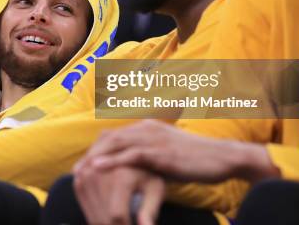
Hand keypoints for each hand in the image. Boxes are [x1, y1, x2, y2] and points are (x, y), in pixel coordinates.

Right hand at [74, 164, 164, 224]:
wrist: (131, 150)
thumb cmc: (148, 173)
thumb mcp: (156, 189)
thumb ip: (150, 211)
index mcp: (120, 177)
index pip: (117, 216)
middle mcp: (99, 173)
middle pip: (103, 218)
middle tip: (128, 223)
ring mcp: (86, 175)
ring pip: (92, 216)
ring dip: (105, 223)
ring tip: (120, 221)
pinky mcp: (79, 176)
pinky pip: (85, 209)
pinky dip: (96, 215)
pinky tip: (108, 214)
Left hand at [76, 120, 278, 183]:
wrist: (223, 158)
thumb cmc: (197, 161)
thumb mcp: (168, 156)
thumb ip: (150, 158)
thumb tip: (135, 171)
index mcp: (147, 127)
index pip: (113, 135)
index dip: (96, 149)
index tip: (82, 164)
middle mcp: (146, 128)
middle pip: (109, 138)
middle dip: (90, 153)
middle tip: (75, 170)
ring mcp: (153, 138)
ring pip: (115, 144)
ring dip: (94, 157)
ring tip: (79, 171)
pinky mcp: (160, 152)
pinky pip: (130, 155)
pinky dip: (111, 161)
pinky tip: (96, 168)